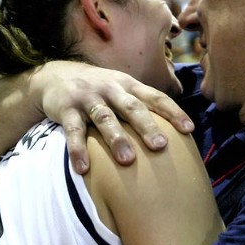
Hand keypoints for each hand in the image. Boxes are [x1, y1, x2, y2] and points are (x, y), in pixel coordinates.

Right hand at [31, 61, 194, 170]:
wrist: (55, 75)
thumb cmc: (100, 89)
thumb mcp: (122, 89)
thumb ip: (143, 105)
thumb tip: (177, 132)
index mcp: (129, 85)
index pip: (155, 97)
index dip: (173, 112)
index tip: (189, 129)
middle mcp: (111, 89)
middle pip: (132, 108)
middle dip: (147, 127)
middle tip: (161, 146)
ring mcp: (88, 98)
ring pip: (105, 118)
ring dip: (116, 139)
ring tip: (127, 161)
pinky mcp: (66, 109)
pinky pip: (73, 131)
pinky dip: (78, 150)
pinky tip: (82, 169)